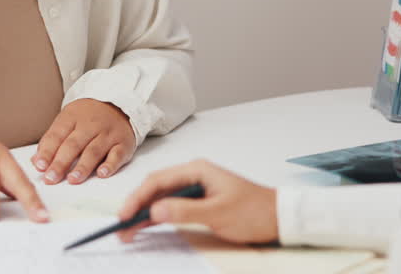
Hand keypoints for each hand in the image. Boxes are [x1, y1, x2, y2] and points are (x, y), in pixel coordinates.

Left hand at [32, 98, 134, 184]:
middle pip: (73, 145)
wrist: (119, 104)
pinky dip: (110, 165)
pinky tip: (101, 174)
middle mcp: (90, 125)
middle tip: (51, 178)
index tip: (39, 166)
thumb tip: (36, 162)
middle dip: (61, 163)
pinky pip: (117, 154)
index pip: (56, 135)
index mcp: (72, 117)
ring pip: (94, 151)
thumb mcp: (67, 121)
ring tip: (72, 179)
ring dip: (82, 166)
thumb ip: (52, 141)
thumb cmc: (88, 118)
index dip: (47, 152)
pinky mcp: (123, 143)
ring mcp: (108, 134)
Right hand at [116, 159, 278, 244]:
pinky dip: (157, 216)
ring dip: (144, 213)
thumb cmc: (254, 211)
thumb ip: (185, 210)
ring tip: (129, 230)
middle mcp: (194, 175)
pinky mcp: (198, 201)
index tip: (125, 214)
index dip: (138, 197)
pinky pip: (171, 206)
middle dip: (136, 205)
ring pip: (161, 198)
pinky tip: (146, 226)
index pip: (158, 181)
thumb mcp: (218, 213)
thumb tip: (155, 209)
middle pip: (155, 188)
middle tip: (122, 226)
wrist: (279, 218)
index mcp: (197, 170)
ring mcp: (195, 188)